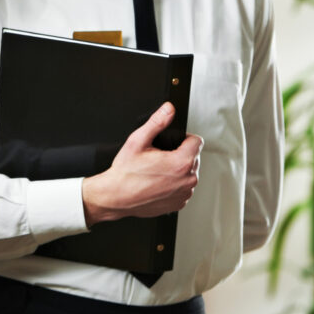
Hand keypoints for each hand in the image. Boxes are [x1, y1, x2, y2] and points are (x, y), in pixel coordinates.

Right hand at [81, 102, 202, 224]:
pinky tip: (159, 183)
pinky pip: (184, 188)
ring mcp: (184, 194)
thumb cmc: (125, 173)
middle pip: (194, 157)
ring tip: (158, 171)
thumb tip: (169, 109)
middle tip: (160, 157)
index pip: (198, 141)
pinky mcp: (179, 204)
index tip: (172, 143)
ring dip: (179, 170)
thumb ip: (157, 122)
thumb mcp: (138, 141)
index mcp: (181, 163)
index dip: (184, 138)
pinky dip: (175, 184)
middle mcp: (188, 180)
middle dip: (181, 154)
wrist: (116, 197)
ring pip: (190, 173)